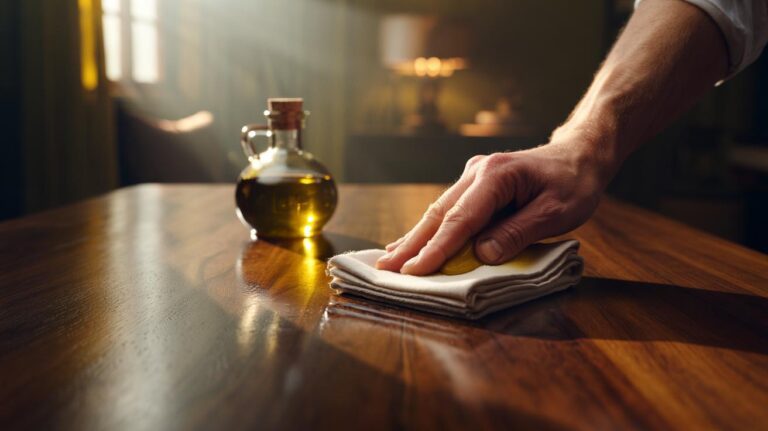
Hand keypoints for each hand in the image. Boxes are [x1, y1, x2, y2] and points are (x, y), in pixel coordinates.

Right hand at [375, 138, 609, 274]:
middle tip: (386, 269)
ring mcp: (473, 175)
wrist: (581, 155)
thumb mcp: (556, 213)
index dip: (437, 249)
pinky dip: (430, 230)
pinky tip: (411, 242)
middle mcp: (477, 172)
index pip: (460, 220)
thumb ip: (518, 233)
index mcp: (495, 175)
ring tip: (389, 260)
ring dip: (415, 238)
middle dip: (412, 245)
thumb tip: (482, 254)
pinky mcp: (475, 185)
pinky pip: (448, 210)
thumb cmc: (574, 183)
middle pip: (439, 214)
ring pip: (439, 212)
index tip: (415, 272)